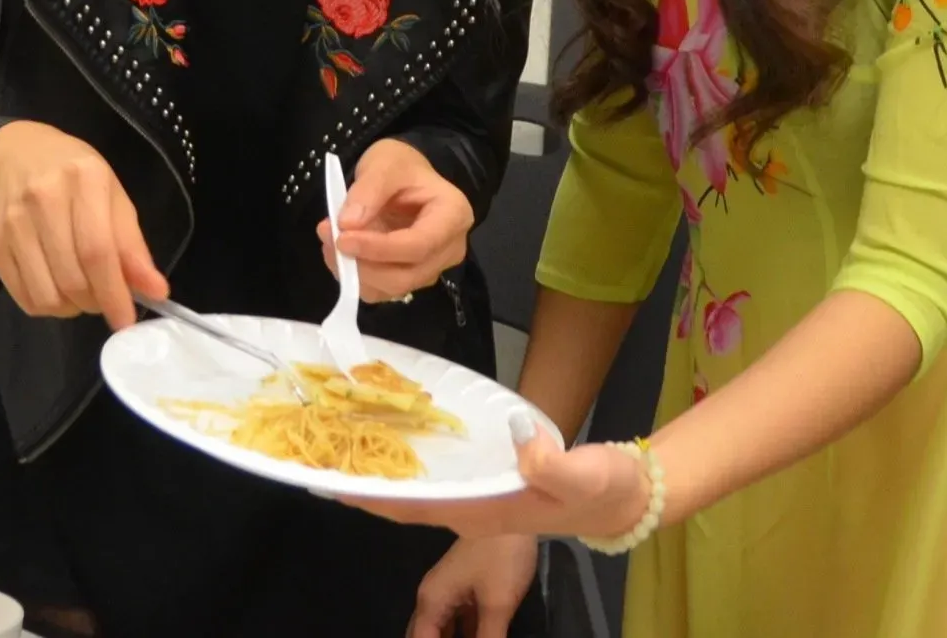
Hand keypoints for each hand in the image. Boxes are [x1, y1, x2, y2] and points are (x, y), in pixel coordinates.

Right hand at [0, 120, 167, 327]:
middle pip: (72, 277)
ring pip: (46, 294)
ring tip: (84, 293)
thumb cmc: (76, 176)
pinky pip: (24, 297)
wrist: (16, 156)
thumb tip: (156, 292)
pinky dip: (48, 306)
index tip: (128, 320)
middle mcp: (44, 199)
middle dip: (96, 302)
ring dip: (72, 308)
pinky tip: (60, 289)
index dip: (114, 292)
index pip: (98, 250)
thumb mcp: (114, 197)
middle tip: (107, 299)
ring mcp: (13, 223)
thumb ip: (133, 245)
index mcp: (84, 179)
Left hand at [317, 138, 472, 302]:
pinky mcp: (411, 279)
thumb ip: (368, 189)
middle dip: (362, 264)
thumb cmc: (401, 166)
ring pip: (391, 288)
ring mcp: (431, 268)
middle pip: (405, 275)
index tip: (342, 238)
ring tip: (330, 241)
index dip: (379, 248)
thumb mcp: (385, 163)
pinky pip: (381, 292)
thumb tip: (347, 224)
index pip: (419, 245)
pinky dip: (355, 278)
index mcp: (453, 215)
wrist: (405, 177)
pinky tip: (341, 253)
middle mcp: (449, 249)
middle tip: (328, 237)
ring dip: (354, 272)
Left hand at [350, 414, 650, 542]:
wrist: (626, 498)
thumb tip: (517, 436)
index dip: (370, 496)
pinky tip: (398, 439)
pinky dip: (410, 462)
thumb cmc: (603, 489)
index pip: (414, 507)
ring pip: (417, 490)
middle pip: (404, 502)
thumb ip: (552, 462)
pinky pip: (437, 475)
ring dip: (383, 473)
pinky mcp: (490, 483)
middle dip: (363, 484)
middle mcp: (473, 508)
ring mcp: (480, 498)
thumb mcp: (584, 474)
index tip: (328, 481)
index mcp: (485, 510)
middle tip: (321, 454)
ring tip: (345, 444)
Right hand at [407, 534, 537, 637]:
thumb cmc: (502, 554)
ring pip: (442, 632)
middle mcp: (433, 598)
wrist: (516, 508)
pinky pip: (458, 625)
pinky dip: (466, 636)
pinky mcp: (467, 589)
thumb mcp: (497, 605)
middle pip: (425, 637)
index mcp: (431, 601)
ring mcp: (450, 593)